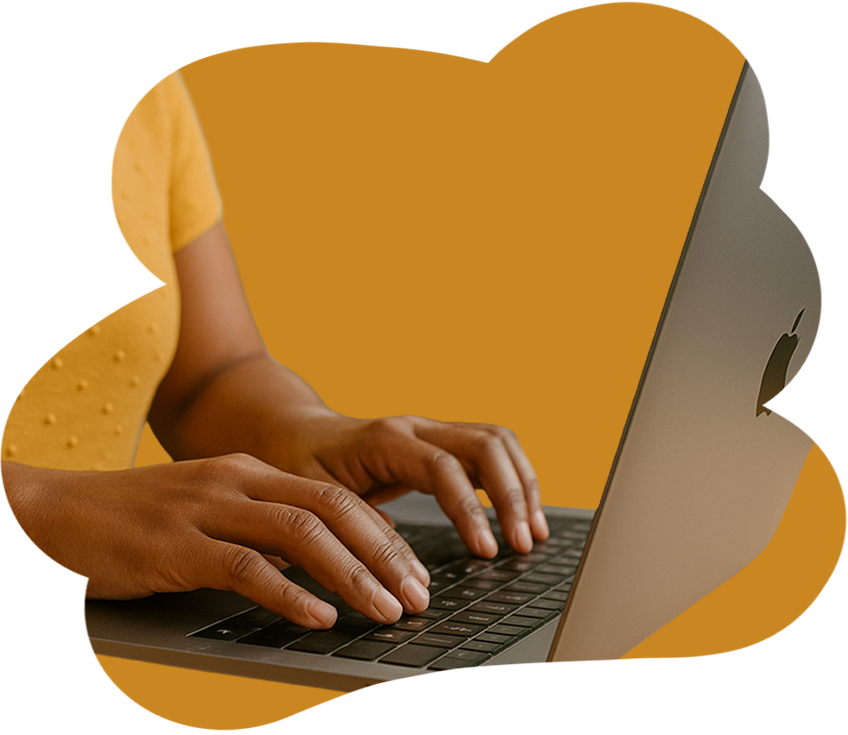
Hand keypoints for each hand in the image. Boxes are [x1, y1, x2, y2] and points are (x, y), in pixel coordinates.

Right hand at [2, 454, 430, 627]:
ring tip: (386, 609)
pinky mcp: (175, 546)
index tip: (416, 571)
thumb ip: (265, 530)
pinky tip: (320, 617)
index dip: (384, 535)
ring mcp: (206, 510)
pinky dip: (289, 593)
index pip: (336, 497)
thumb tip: (326, 562)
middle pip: (332, 509)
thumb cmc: (140, 520)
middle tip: (419, 595)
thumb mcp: (213, 513)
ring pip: (299, 534)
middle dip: (384, 554)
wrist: (56, 515)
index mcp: (251, 472)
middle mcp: (236, 482)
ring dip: (352, 575)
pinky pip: (245, 567)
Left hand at [273, 412, 549, 557]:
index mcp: (386, 439)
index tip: (486, 551)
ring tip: (533, 532)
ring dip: (522, 483)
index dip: (470, 510)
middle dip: (512, 495)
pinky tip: (521, 514)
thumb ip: (351, 523)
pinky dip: (513, 479)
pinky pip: (489, 451)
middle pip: (485, 444)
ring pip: (496, 441)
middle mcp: (416, 427)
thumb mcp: (311, 497)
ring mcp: (431, 430)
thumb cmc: (299, 464)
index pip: (444, 468)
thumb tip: (396, 560)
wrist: (295, 432)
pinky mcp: (439, 442)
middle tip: (523, 544)